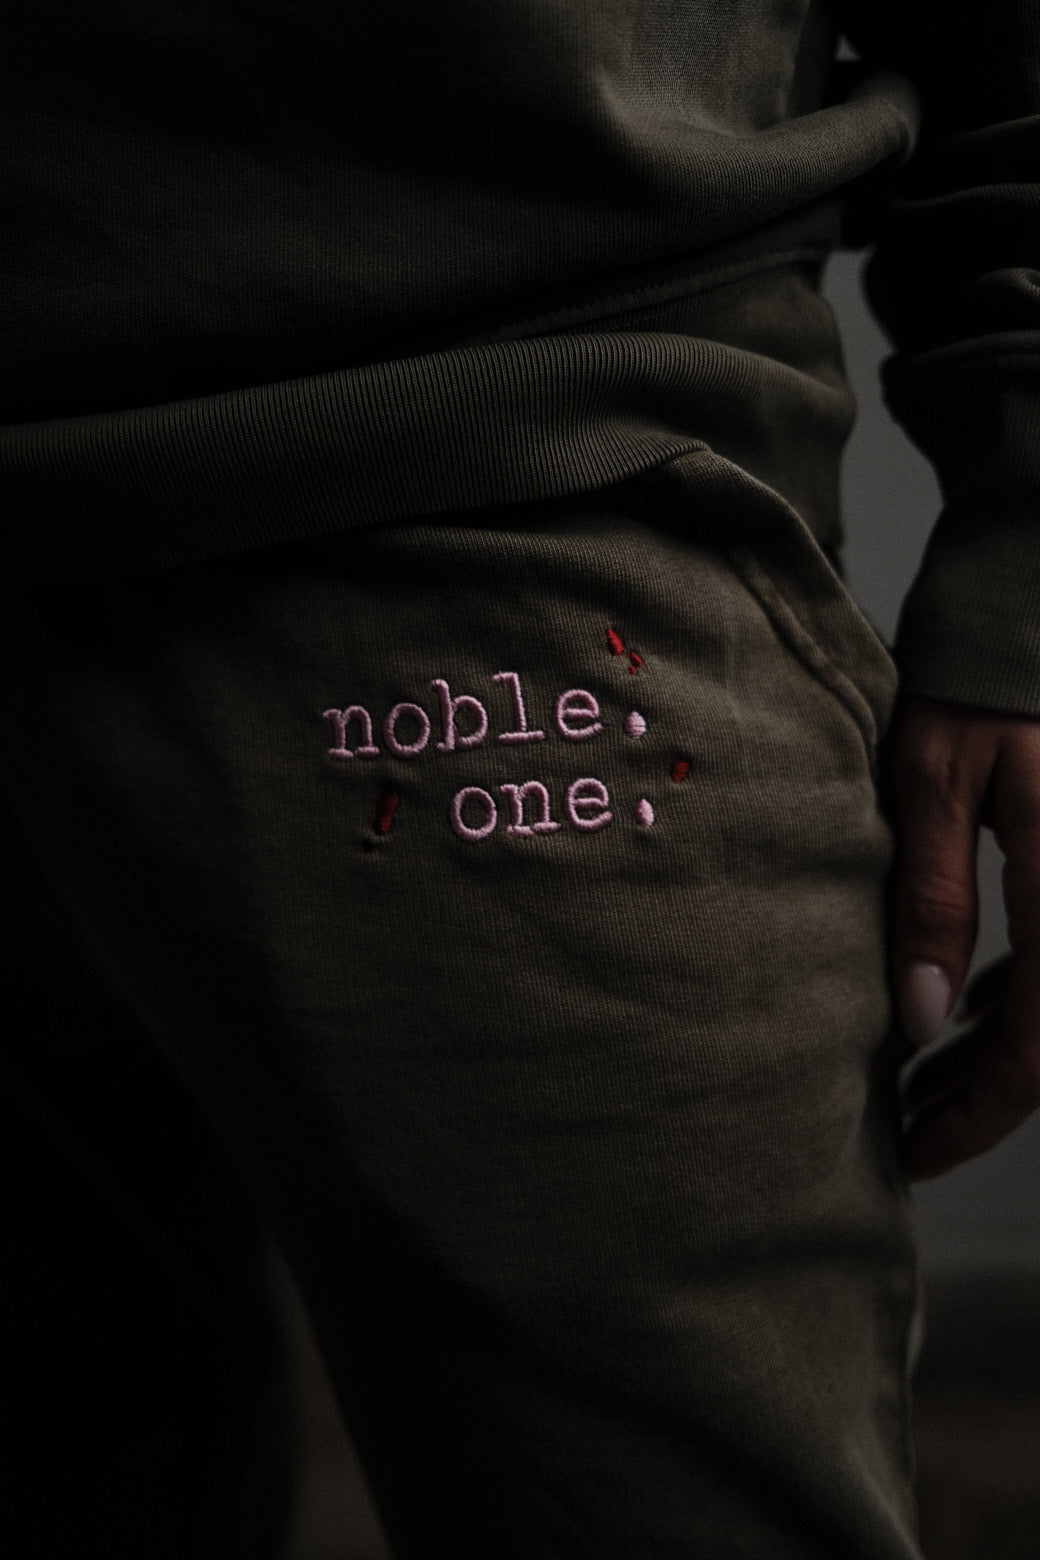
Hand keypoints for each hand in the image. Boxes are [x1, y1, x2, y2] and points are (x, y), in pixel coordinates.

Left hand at [888, 695, 1039, 1178]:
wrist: (1037, 608)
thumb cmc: (983, 680)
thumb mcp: (936, 781)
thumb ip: (934, 902)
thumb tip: (920, 1023)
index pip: (1036, 1054)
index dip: (975, 1119)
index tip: (913, 1154)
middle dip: (983, 1101)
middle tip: (905, 1130)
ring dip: (998, 1054)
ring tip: (920, 1083)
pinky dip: (1018, 998)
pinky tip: (966, 1006)